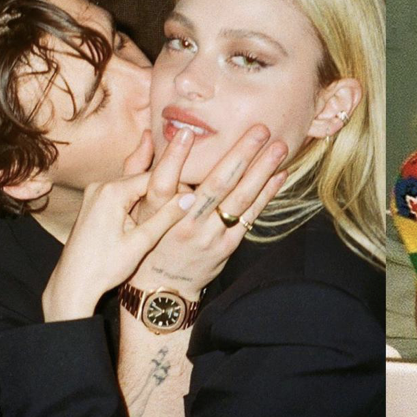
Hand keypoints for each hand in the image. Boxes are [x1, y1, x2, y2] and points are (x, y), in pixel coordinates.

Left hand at [43, 173, 195, 321]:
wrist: (72, 285)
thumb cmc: (104, 268)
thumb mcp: (142, 242)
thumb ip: (167, 216)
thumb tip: (192, 197)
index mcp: (111, 191)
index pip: (154, 177)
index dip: (176, 186)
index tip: (194, 197)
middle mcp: (100, 186)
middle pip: (142, 179)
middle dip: (165, 188)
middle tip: (188, 200)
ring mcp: (94, 194)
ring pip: (133, 187)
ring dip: (152, 195)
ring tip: (174, 206)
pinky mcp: (93, 204)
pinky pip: (122, 195)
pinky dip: (138, 201)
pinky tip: (152, 212)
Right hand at [129, 123, 287, 298]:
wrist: (163, 287)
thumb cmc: (148, 238)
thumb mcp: (137, 207)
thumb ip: (140, 169)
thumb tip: (149, 134)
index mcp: (159, 212)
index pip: (165, 180)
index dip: (175, 156)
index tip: (189, 131)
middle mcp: (186, 223)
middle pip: (217, 185)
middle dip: (240, 154)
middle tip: (260, 129)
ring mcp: (210, 236)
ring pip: (240, 200)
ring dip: (262, 171)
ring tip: (279, 147)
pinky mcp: (227, 245)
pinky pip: (250, 216)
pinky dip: (266, 194)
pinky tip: (279, 174)